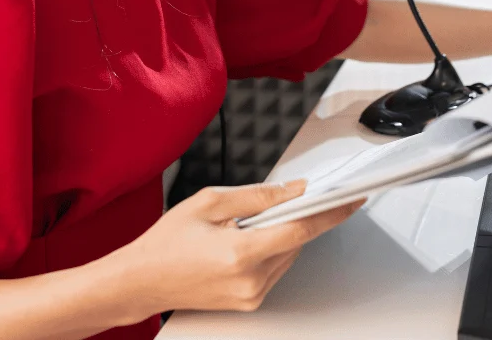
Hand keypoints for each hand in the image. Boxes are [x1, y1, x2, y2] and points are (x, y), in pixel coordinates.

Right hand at [118, 180, 362, 316]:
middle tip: (287, 198)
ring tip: (247, 223)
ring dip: (282, 233)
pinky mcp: (249, 302)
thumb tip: (293, 190)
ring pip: (288, 254)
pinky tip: (247, 240)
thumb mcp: (210, 202)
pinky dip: (271, 249)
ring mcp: (251, 295)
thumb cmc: (166, 242)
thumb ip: (258, 196)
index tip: (351, 199)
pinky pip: (276, 268)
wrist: (140, 281)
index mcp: (240, 253)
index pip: (301, 229)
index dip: (331, 212)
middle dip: (297, 215)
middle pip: (297, 240)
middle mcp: (250, 280)